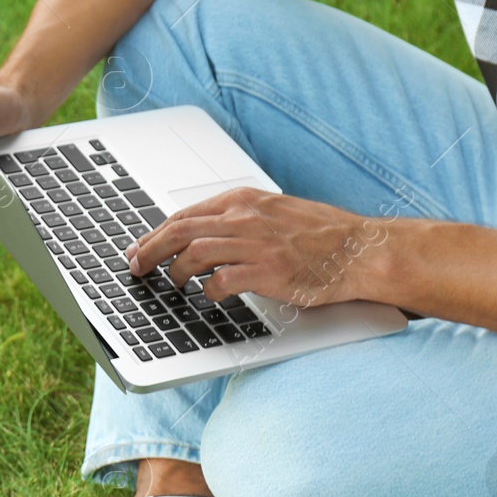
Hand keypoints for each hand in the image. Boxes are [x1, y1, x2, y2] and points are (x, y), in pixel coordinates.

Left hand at [125, 188, 387, 306]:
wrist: (361, 249)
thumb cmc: (322, 235)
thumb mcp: (274, 211)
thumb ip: (239, 219)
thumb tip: (202, 234)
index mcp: (244, 200)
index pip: (185, 214)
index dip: (156, 233)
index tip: (140, 247)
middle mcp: (245, 217)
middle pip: (179, 230)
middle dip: (149, 250)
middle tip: (135, 267)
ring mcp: (255, 244)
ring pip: (193, 253)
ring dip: (175, 272)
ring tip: (171, 284)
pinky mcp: (267, 271)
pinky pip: (221, 281)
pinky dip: (208, 290)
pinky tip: (209, 296)